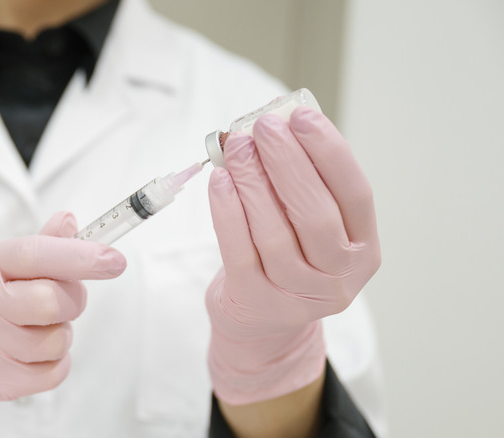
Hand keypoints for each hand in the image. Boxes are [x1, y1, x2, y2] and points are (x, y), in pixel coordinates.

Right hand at [0, 212, 126, 426]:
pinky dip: (54, 363)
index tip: (114, 260)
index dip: (81, 256)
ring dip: (59, 334)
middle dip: (71, 301)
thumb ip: (41, 244)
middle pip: (54, 300)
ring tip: (34, 329)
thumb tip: (70, 221)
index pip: (38, 254)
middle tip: (59, 301)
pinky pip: (54, 372)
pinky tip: (31, 354)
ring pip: (58, 339)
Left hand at [206, 107, 379, 404]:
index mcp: (363, 249)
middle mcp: (339, 277)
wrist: (261, 321)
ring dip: (253, 182)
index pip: (355, 195)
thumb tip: (280, 125)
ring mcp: (298, 295)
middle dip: (288, 163)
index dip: (330, 153)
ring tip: (237, 147)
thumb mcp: (309, 224)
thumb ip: (304, 181)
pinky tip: (220, 180)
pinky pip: (239, 252)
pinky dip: (228, 212)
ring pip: (275, 234)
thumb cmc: (287, 256)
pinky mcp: (256, 302)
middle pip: (315, 215)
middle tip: (264, 126)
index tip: (303, 117)